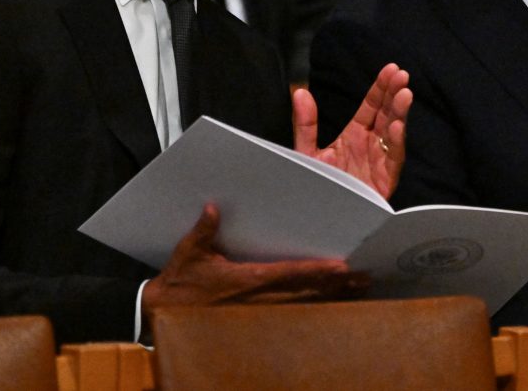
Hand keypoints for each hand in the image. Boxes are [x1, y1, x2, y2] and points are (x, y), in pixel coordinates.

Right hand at [142, 204, 369, 319]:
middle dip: (337, 286)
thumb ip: (204, 231)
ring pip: (305, 305)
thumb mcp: (188, 254)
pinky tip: (333, 303)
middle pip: (307, 292)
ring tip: (358, 289)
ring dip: (332, 297)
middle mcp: (259, 300)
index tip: (341, 267)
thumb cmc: (178, 284)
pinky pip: (293, 314)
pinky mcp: (257, 320)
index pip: (289, 274)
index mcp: (247, 281)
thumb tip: (213, 208)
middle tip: (365, 277)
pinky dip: (315, 308)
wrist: (162, 316)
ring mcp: (260, 313)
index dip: (317, 271)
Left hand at [292, 63, 411, 198]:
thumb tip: (300, 91)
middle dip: (394, 94)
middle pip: (386, 114)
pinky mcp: (384, 180)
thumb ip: (305, 123)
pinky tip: (399, 126)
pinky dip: (396, 142)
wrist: (320, 218)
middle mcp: (371, 145)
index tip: (390, 69)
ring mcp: (379, 161)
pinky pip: (393, 159)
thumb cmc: (317, 185)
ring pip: (394, 132)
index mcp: (355, 135)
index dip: (381, 88)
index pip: (371, 106)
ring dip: (400, 113)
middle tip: (401, 75)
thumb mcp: (307, 151)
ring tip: (404, 94)